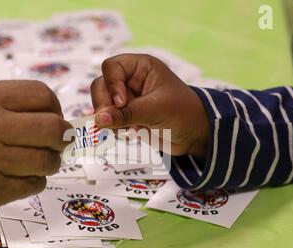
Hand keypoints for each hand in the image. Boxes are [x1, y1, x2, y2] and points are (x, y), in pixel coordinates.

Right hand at [91, 54, 209, 156]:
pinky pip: (107, 118)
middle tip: (114, 122)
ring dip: (107, 118)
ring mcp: (126, 98)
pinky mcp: (125, 115)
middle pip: (101, 86)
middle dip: (105, 104)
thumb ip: (126, 114)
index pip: (111, 67)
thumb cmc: (183, 113)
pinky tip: (128, 133)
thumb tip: (98, 120)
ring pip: (101, 103)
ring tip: (126, 129)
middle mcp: (130, 80)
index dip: (111, 85)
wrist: (194, 135)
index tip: (121, 103)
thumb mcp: (155, 110)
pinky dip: (112, 127)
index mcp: (141, 67)